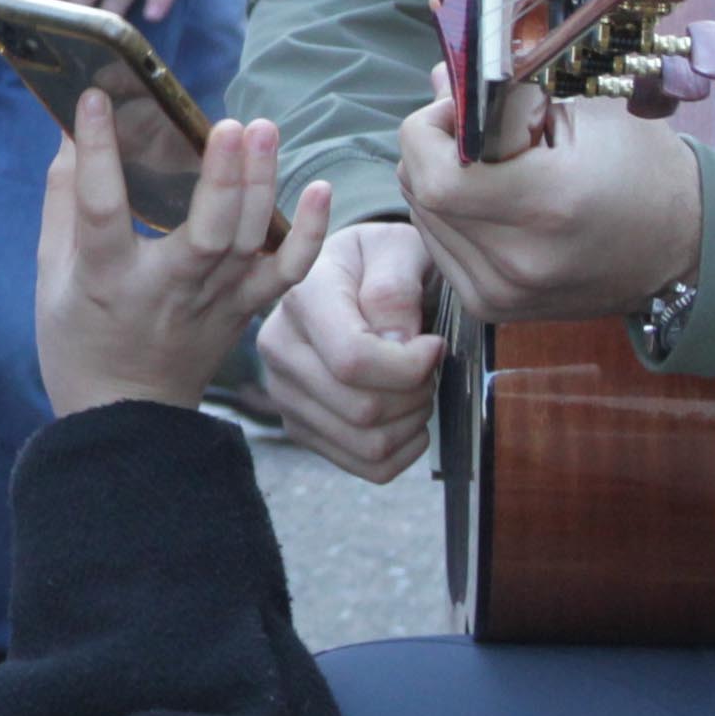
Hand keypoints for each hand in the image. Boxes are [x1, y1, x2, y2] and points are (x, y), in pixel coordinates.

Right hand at [36, 92, 330, 414]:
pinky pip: (286, 273)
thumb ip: (64, 199)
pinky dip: (309, 235)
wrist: (126, 416)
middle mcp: (166, 291)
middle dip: (221, 176)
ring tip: (263, 130)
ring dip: (261, 184)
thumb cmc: (78, 339)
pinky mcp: (245, 310)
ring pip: (247, 243)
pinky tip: (320, 189)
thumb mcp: (50, 274)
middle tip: (229, 125)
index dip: (95, 151)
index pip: (101, 208)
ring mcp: (213, 302)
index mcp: (106, 280)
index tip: (95, 97)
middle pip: (204, 233)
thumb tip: (71, 130)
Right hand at [260, 219, 447, 479]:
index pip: (352, 360)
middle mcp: (279, 350)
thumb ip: (396, 286)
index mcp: (301, 299)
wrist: (350, 279)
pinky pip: (366, 466)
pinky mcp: (301, 426)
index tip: (435, 344)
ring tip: (419, 388)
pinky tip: (410, 418)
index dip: (409, 365)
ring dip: (411, 422)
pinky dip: (404, 451)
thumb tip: (397, 342)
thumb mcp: (397, 248)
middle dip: (416, 393)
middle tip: (430, 367)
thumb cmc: (380, 262)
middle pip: (362, 409)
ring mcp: (285, 394)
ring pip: (366, 443)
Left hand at [397, 65, 701, 325]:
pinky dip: (450, 216)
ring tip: (495, 168)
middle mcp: (519, 261)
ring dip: (440, 181)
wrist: (684, 249)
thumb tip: (444, 79)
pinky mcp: (493, 307)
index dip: (431, 130)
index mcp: (547, 206)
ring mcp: (502, 293)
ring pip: (422, 218)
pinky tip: (493, 202)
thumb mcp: (589, 113)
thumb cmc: (645, 170)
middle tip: (480, 131)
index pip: (435, 173)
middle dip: (434, 148)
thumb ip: (505, 97)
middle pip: (420, 191)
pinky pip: (438, 247)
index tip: (461, 108)